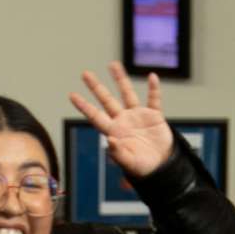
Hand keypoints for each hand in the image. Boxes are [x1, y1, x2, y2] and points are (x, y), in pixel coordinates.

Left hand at [68, 62, 171, 180]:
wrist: (162, 168)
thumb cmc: (143, 168)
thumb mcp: (129, 163)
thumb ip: (118, 153)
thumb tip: (109, 140)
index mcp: (114, 132)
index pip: (95, 116)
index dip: (84, 106)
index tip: (72, 95)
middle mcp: (123, 121)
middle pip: (107, 100)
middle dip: (96, 87)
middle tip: (85, 74)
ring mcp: (138, 117)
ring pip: (127, 94)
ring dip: (121, 80)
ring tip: (113, 65)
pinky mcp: (154, 116)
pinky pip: (154, 100)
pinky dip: (154, 89)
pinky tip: (152, 78)